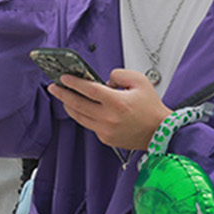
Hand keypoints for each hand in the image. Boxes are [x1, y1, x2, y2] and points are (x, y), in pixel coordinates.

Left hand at [47, 69, 169, 150]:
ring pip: (79, 117)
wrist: (160, 132)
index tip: (64, 77)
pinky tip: (81, 108)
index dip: (74, 82)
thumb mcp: (140, 81)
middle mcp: (109, 118)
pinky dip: (83, 115)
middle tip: (54, 87)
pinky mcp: (105, 138)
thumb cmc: (151, 108)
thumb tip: (104, 80)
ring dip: (69, 106)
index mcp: (117, 103)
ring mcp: (105, 130)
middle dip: (62, 94)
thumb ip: (119, 74)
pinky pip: (89, 125)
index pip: (88, 90)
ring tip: (63, 97)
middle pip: (78, 104)